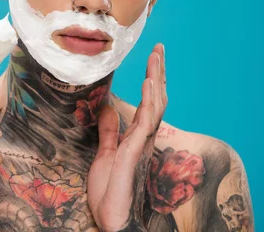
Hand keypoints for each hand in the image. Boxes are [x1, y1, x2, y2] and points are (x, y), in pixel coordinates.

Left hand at [88, 43, 166, 231]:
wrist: (109, 217)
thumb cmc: (110, 190)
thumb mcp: (105, 153)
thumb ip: (109, 131)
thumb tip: (107, 108)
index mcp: (137, 136)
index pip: (148, 102)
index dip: (152, 80)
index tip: (152, 58)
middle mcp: (144, 137)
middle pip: (156, 99)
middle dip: (158, 73)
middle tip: (158, 48)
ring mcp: (142, 143)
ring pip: (155, 105)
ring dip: (155, 80)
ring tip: (155, 57)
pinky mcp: (134, 151)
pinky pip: (145, 121)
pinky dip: (148, 100)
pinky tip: (148, 84)